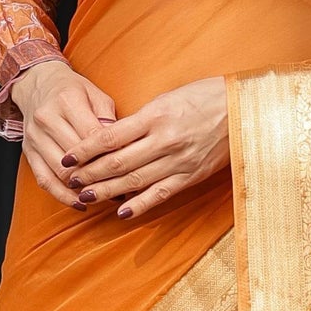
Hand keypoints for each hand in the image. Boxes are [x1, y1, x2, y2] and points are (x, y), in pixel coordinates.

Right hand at [9, 59, 117, 208]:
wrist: (38, 83)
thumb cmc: (73, 90)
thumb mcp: (96, 95)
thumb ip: (109, 120)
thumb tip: (123, 148)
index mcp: (67, 101)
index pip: (92, 136)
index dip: (112, 155)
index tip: (130, 168)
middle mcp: (47, 119)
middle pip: (76, 158)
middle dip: (100, 176)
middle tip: (123, 188)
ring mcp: (35, 138)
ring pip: (61, 173)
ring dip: (84, 189)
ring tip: (105, 197)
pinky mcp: (28, 152)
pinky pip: (44, 180)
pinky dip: (62, 196)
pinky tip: (80, 204)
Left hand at [64, 75, 229, 221]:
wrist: (243, 109)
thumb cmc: (205, 97)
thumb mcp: (168, 98)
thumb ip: (141, 119)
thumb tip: (112, 137)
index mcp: (156, 116)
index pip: (110, 137)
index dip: (84, 150)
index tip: (66, 158)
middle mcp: (164, 141)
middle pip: (117, 163)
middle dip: (89, 174)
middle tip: (70, 180)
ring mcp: (178, 161)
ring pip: (134, 181)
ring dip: (107, 191)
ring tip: (85, 197)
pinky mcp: (190, 176)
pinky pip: (161, 194)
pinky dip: (140, 205)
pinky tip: (122, 212)